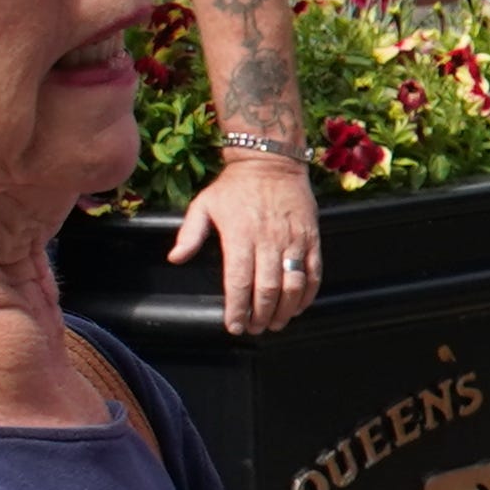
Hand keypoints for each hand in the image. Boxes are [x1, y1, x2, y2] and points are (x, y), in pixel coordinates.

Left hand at [170, 148, 324, 337]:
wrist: (271, 161)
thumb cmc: (234, 186)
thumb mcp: (204, 204)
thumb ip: (189, 234)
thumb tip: (175, 258)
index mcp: (240, 236)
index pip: (239, 282)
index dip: (237, 309)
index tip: (234, 325)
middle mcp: (268, 241)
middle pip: (267, 289)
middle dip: (261, 316)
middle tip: (255, 329)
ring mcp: (293, 240)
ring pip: (292, 285)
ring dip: (285, 310)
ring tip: (276, 323)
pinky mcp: (311, 237)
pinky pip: (314, 272)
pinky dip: (307, 294)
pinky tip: (298, 306)